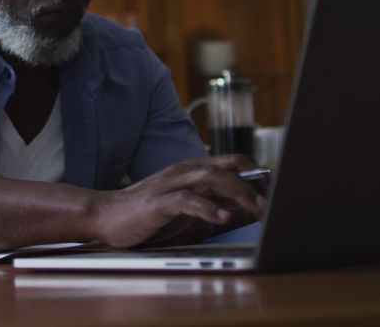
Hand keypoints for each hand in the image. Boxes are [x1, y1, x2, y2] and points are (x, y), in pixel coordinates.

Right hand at [88, 155, 266, 248]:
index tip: (274, 192)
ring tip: (256, 208)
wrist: (105, 215)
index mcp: (191, 170)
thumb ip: (208, 201)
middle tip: (270, 204)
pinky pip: (188, 200)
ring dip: (238, 192)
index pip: (231, 162)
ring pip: (211, 178)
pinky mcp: (159, 201)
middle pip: (226, 168)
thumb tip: (238, 208)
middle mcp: (184, 171)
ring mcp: (171, 184)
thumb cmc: (145, 212)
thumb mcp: (183, 205)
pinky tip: (223, 217)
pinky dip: (209, 208)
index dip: (256, 174)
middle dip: (253, 185)